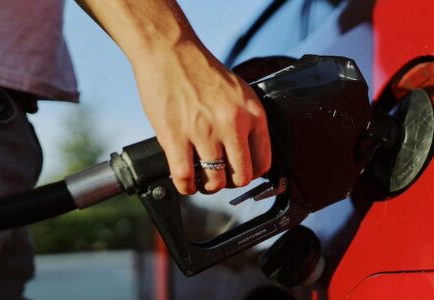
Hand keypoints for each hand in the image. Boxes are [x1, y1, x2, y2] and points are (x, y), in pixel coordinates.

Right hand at [132, 42, 270, 194]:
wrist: (170, 51)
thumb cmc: (201, 71)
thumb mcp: (238, 92)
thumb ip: (245, 120)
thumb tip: (247, 151)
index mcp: (252, 113)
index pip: (263, 162)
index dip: (251, 174)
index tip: (241, 173)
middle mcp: (232, 124)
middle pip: (241, 177)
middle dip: (231, 183)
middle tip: (220, 177)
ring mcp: (204, 132)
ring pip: (215, 181)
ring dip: (208, 186)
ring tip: (201, 179)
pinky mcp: (175, 137)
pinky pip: (185, 178)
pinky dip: (185, 187)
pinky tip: (185, 182)